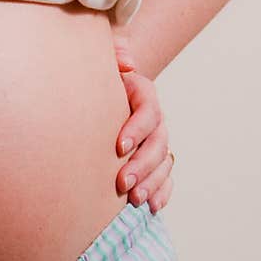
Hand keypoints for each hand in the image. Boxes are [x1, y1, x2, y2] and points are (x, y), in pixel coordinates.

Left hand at [113, 31, 174, 213]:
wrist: (101, 90)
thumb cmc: (94, 76)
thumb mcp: (99, 58)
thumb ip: (113, 53)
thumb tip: (127, 64)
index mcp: (142, 94)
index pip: (148, 111)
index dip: (137, 129)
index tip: (118, 147)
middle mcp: (154, 118)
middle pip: (158, 142)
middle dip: (142, 165)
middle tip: (123, 183)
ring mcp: (156, 139)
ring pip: (164, 162)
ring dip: (151, 182)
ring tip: (133, 199)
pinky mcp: (154, 158)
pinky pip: (165, 177)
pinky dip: (161, 192)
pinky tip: (151, 206)